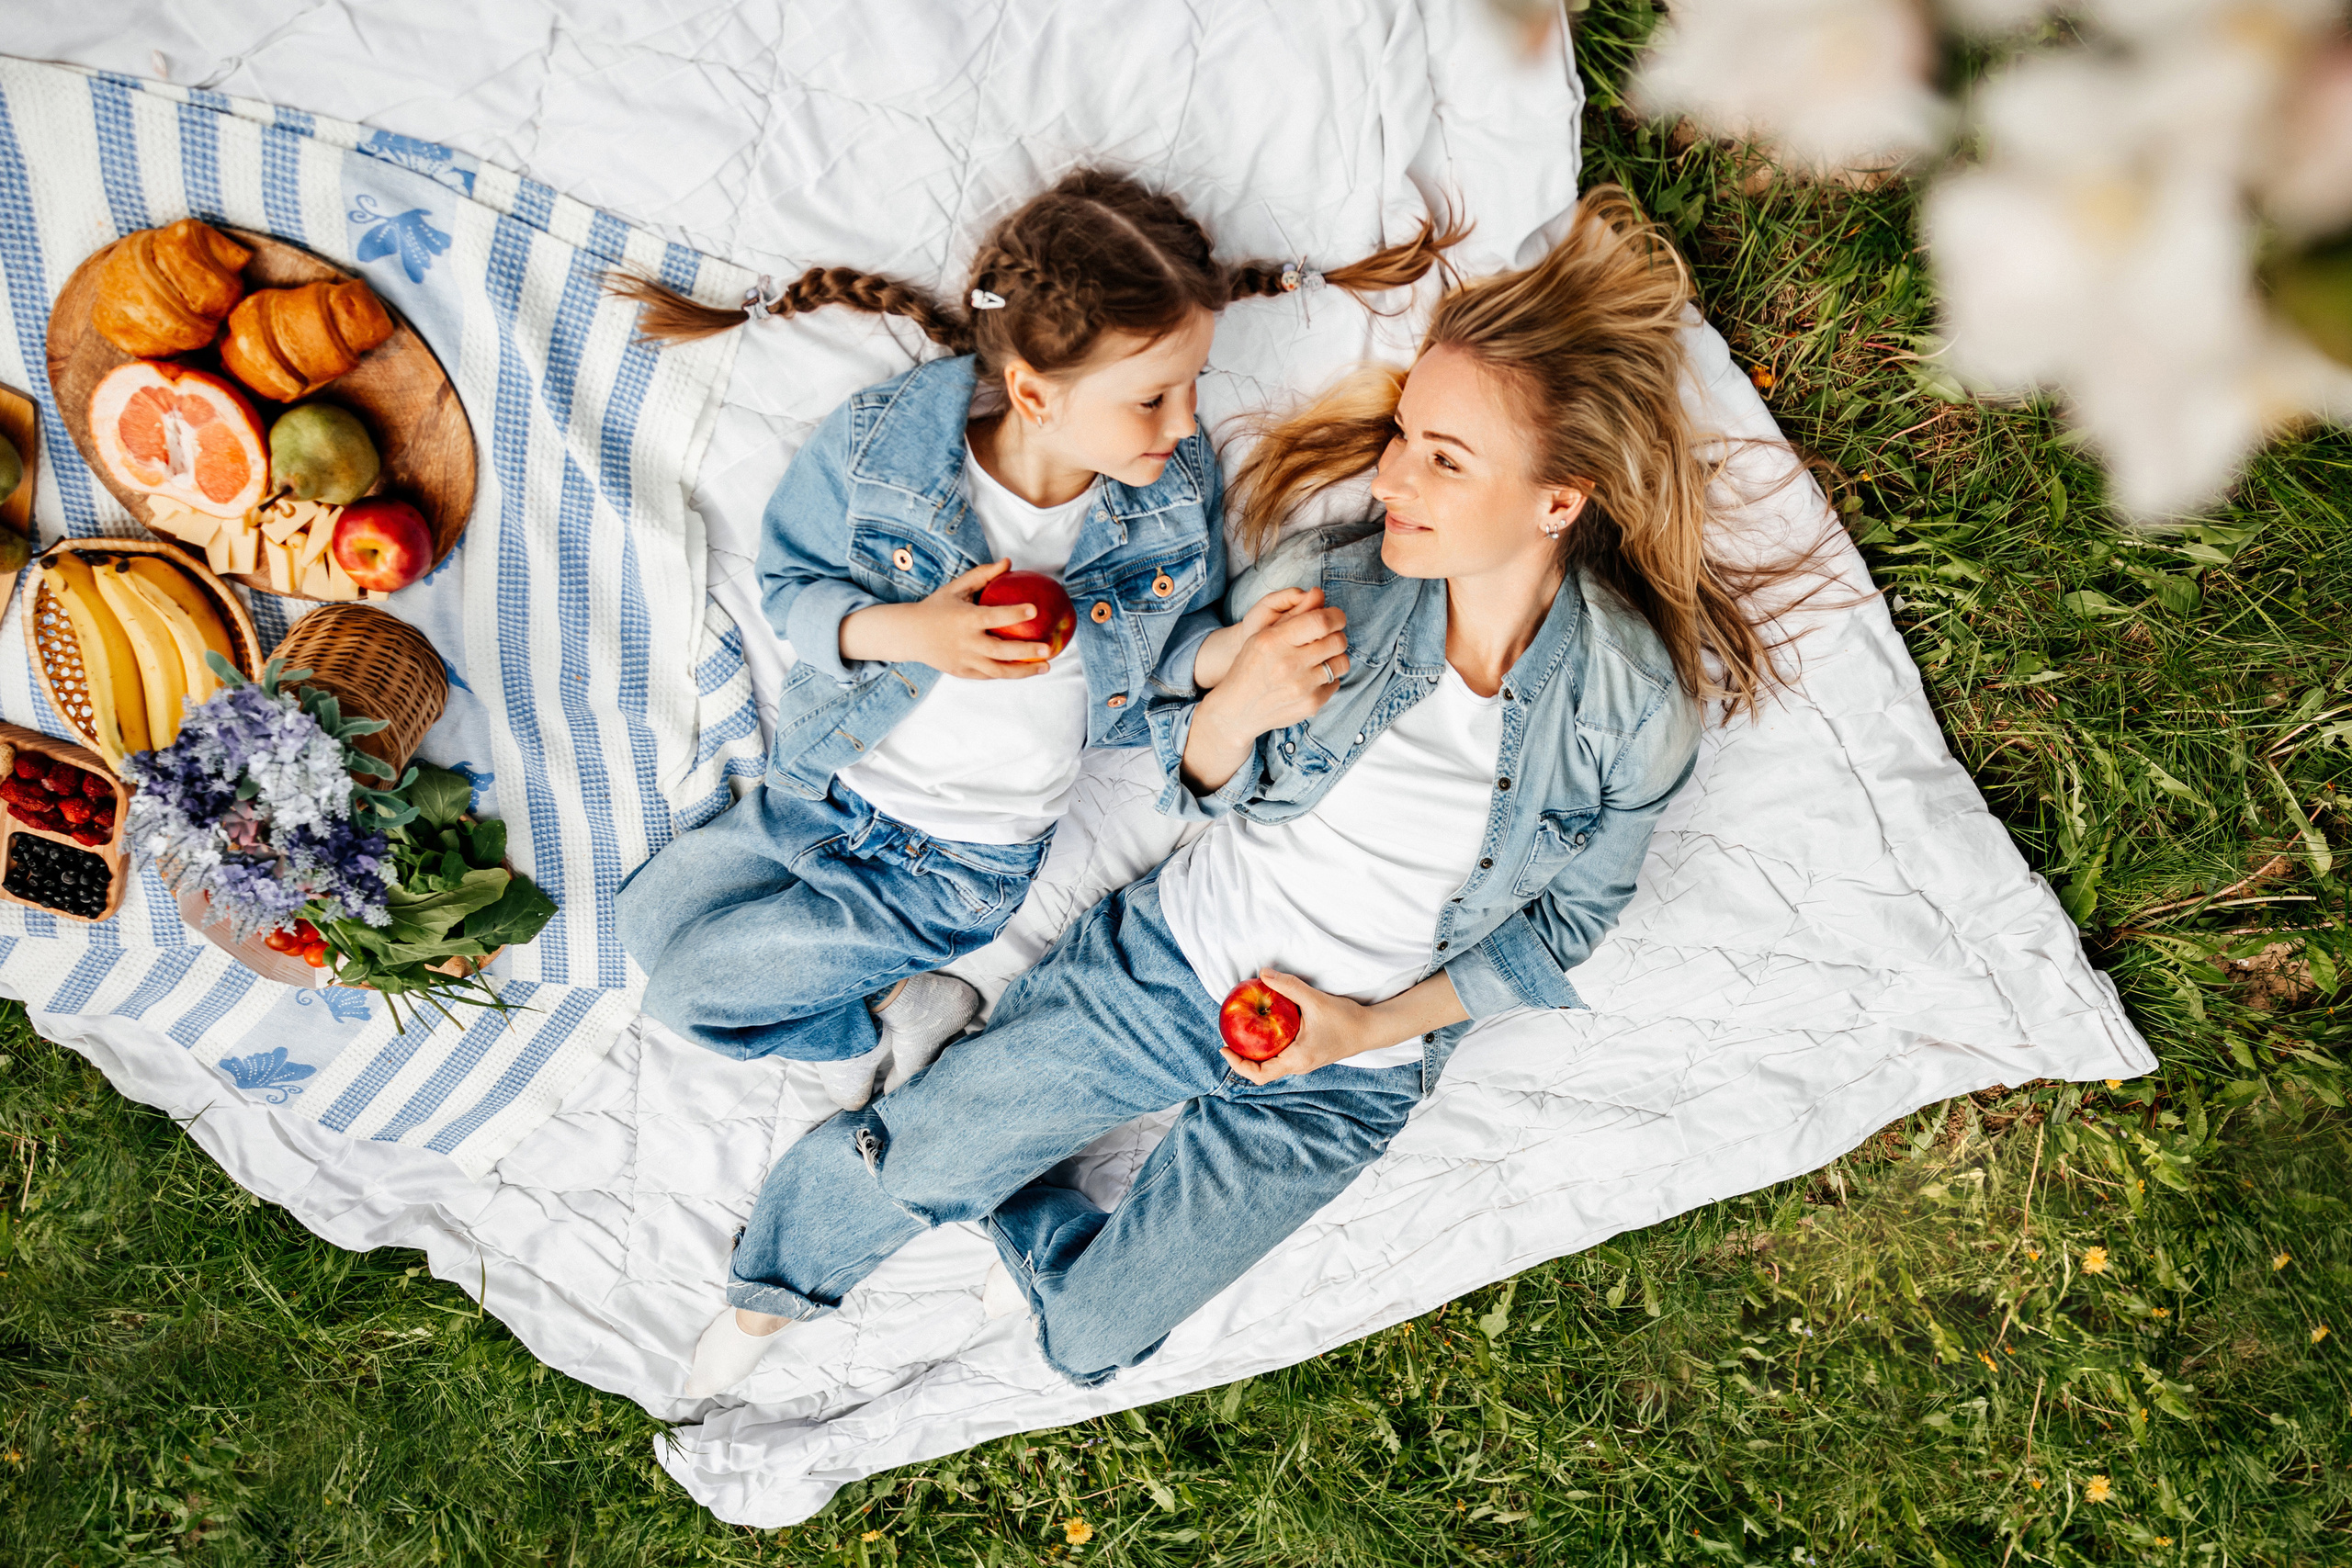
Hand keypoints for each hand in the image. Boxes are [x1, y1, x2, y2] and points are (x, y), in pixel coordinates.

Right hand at [838, 558, 1053, 677]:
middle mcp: (965, 642)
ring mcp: (964, 660)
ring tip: (1046, 666)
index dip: (1013, 614)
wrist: (909, 635)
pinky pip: (989, 675)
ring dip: (1023, 670)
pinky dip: (1007, 673)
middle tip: (1048, 648)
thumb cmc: (937, 607)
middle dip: (1026, 651)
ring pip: (998, 671)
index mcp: (964, 619)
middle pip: (1000, 651)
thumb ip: (982, 575)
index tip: (1034, 610)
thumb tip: (1008, 562)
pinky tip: (1025, 669)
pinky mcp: (962, 672)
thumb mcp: (956, 588)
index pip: (992, 617)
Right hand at [1178, 590, 1348, 793]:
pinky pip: (1335, 683)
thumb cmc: (1250, 666)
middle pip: (1337, 641)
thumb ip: (1293, 614)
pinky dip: (1327, 679)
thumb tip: (1320, 594)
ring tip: (1321, 658)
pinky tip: (1311, 679)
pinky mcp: (1310, 705)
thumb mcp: (1262, 635)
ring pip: (1341, 663)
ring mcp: (1302, 687)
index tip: (1335, 617)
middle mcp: (1289, 665)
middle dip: (1337, 635)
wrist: (1236, 709)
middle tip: (1328, 638)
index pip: (1321, 621)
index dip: (1335, 616)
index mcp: (1275, 641)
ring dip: (1335, 657)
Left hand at [1220, 968, 1467, 1085]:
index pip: (1259, 1074)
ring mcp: (1303, 1063)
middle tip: (1229, 1036)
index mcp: (1296, 1059)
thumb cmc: (1346, 1018)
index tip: (1224, 1047)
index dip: (1237, 1064)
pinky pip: (1281, 1056)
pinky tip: (1266, 1027)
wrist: (1372, 1029)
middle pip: (1261, 1071)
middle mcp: (1298, 1066)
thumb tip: (1262, 973)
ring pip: (1271, 1064)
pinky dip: (1269, 1046)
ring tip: (1242, 1031)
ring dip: (1255, 1052)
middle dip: (1242, 1057)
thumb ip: (1289, 987)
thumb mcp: (1315, 1000)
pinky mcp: (1308, 1055)